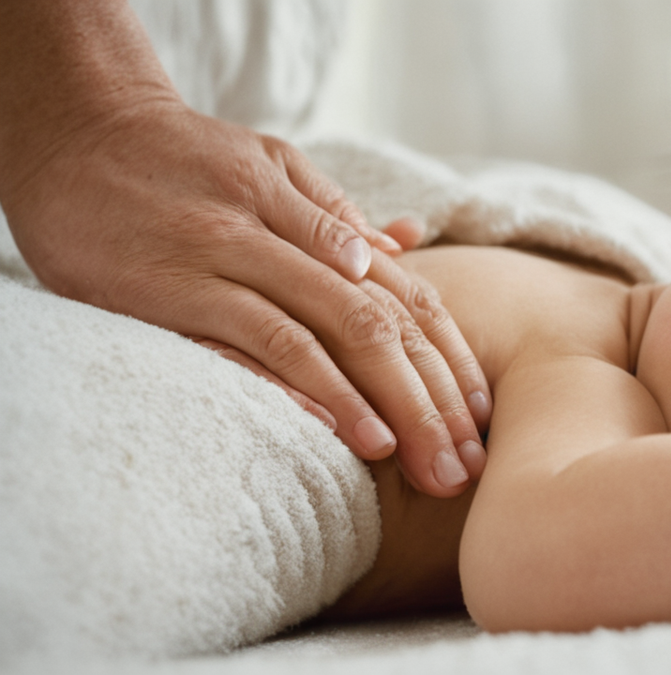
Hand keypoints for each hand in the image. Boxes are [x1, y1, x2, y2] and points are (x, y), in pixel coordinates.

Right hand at [3, 98, 490, 496]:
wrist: (79, 132)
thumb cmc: (184, 161)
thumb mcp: (271, 170)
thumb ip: (333, 214)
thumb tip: (403, 242)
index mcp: (317, 214)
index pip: (405, 296)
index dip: (449, 359)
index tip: (479, 416)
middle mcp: (282, 237)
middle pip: (377, 325)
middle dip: (427, 400)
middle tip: (459, 465)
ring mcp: (226, 261)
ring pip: (321, 336)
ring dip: (373, 402)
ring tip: (412, 460)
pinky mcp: (170, 289)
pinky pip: (245, 340)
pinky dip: (297, 383)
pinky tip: (337, 426)